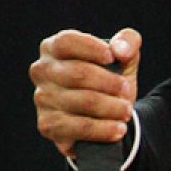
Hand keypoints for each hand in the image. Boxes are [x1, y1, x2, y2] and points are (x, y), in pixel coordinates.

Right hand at [30, 28, 140, 158]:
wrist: (106, 116)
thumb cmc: (110, 79)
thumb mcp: (123, 57)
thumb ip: (128, 42)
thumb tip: (120, 50)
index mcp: (54, 48)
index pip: (67, 42)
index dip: (91, 48)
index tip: (112, 58)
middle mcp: (42, 71)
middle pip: (78, 73)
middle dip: (110, 83)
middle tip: (127, 91)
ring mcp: (42, 99)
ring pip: (82, 102)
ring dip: (111, 107)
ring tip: (126, 111)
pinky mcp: (48, 125)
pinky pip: (78, 127)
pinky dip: (103, 129)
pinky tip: (118, 129)